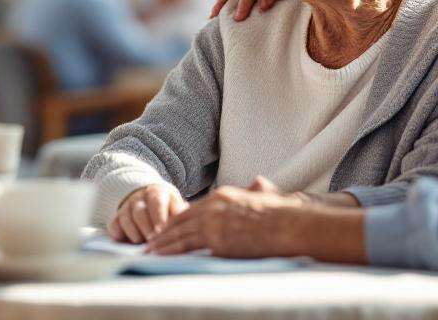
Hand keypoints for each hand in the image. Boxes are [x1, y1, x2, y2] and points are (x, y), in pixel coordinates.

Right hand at [107, 184, 187, 243]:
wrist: (147, 197)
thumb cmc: (167, 207)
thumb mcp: (175, 205)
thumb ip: (180, 214)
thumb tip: (187, 225)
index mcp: (157, 193)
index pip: (157, 202)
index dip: (158, 217)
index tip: (161, 231)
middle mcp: (139, 199)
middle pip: (140, 211)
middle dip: (145, 226)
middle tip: (151, 240)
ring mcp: (126, 207)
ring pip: (126, 217)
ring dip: (132, 230)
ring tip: (139, 242)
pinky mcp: (116, 217)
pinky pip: (113, 222)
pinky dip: (115, 230)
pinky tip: (119, 238)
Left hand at [144, 184, 303, 256]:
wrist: (287, 225)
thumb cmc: (282, 214)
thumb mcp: (265, 194)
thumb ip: (256, 189)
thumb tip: (258, 182)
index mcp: (223, 195)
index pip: (193, 208)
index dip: (178, 218)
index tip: (168, 226)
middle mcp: (213, 206)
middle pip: (182, 219)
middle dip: (164, 230)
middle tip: (151, 239)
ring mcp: (213, 222)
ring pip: (180, 232)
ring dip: (163, 242)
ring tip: (150, 249)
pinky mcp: (216, 240)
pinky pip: (188, 246)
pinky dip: (172, 250)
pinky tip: (162, 254)